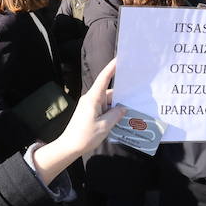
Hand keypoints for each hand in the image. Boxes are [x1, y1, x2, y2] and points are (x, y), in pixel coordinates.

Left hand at [32, 59, 122, 184]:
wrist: (69, 147)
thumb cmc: (85, 136)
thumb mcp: (105, 126)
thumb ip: (116, 114)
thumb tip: (123, 108)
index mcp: (93, 98)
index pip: (104, 78)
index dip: (112, 67)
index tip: (119, 58)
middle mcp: (91, 99)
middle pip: (109, 92)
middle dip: (122, 94)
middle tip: (136, 94)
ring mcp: (89, 106)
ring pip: (108, 102)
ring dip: (117, 106)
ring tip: (132, 110)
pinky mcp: (89, 113)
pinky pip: (104, 108)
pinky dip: (112, 112)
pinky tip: (121, 118)